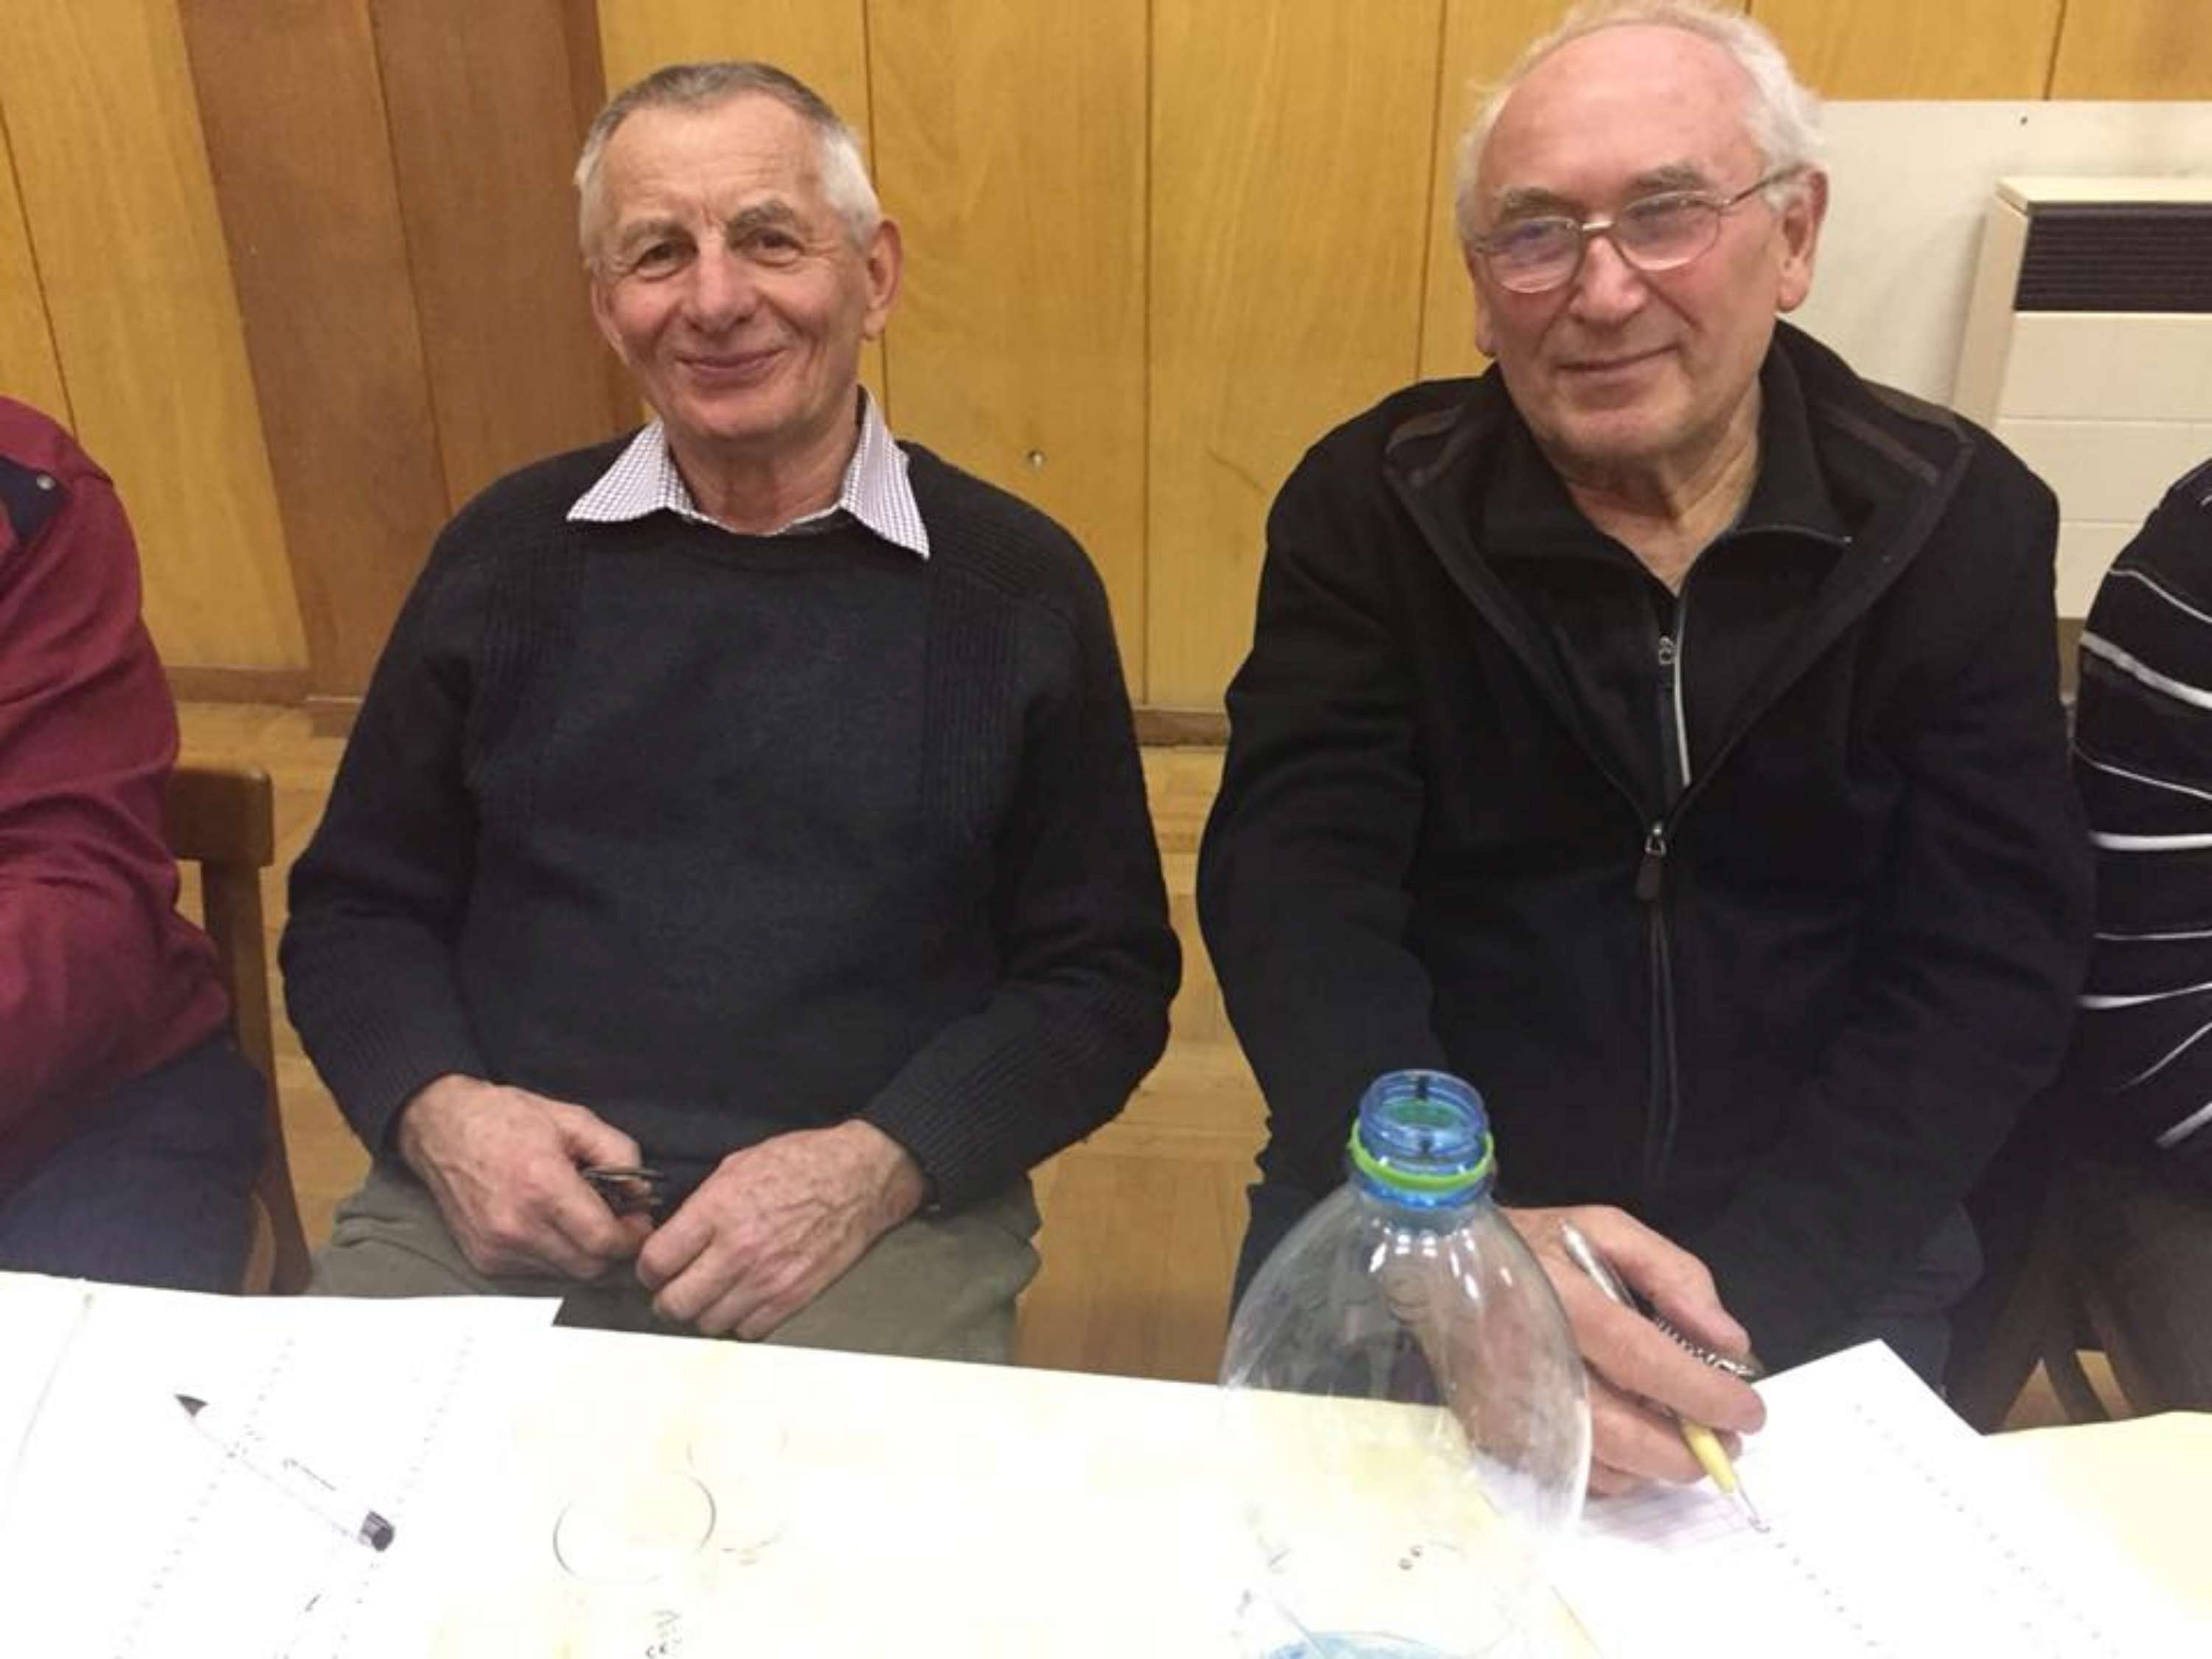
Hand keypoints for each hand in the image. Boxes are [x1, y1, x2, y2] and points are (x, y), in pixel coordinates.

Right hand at [396, 1074, 652, 1279]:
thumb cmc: (506, 1119)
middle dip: (612, 1249)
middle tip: (616, 1221)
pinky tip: (550, 1224)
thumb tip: (640, 1193)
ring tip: (579, 1217)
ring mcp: (497, 1248)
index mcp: (542, 1186)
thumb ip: (618, 1152)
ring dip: (583, 1253)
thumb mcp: (574, 1119)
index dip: (632, 1237)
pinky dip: (554, 1255)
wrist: (441, 1130)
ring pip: (565, 1274)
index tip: (638, 1221)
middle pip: (589, 1268)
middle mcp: (517, 1226)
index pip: (603, 1242)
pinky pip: (537, 1273)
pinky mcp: (484, 1260)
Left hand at [636, 1121, 926, 1337]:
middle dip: (668, 1297)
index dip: (648, 1268)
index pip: (657, 1262)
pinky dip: (739, 1321)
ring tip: (712, 1294)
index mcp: (719, 1210)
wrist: (860, 1177)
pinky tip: (743, 1300)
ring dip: (704, 1311)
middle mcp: (739, 1249)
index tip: (655, 1267)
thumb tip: (673, 1236)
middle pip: (676, 1303)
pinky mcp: (793, 1297)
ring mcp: (767, 1278)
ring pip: (708, 1323)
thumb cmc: (802, 1164)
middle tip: (675, 1288)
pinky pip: (748, 1331)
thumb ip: (700, 1206)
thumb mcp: (738, 1165)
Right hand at [1504, 1204, 1765, 1496]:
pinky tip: (1636, 1447)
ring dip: (1657, 1467)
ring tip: (1687, 1443)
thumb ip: (1674, 1276)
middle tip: (1726, 1442)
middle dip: (1688, 1448)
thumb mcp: (1605, 1229)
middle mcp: (1530, 1356)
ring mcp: (1508, 1403)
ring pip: (1599, 1463)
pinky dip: (1618, 1473)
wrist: (1437, 1262)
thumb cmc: (1532, 1245)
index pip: (1642, 1357)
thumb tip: (1728, 1344)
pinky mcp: (1497, 1432)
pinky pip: (1571, 1474)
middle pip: (1621, 1429)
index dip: (1702, 1392)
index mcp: (1560, 1296)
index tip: (1749, 1411)